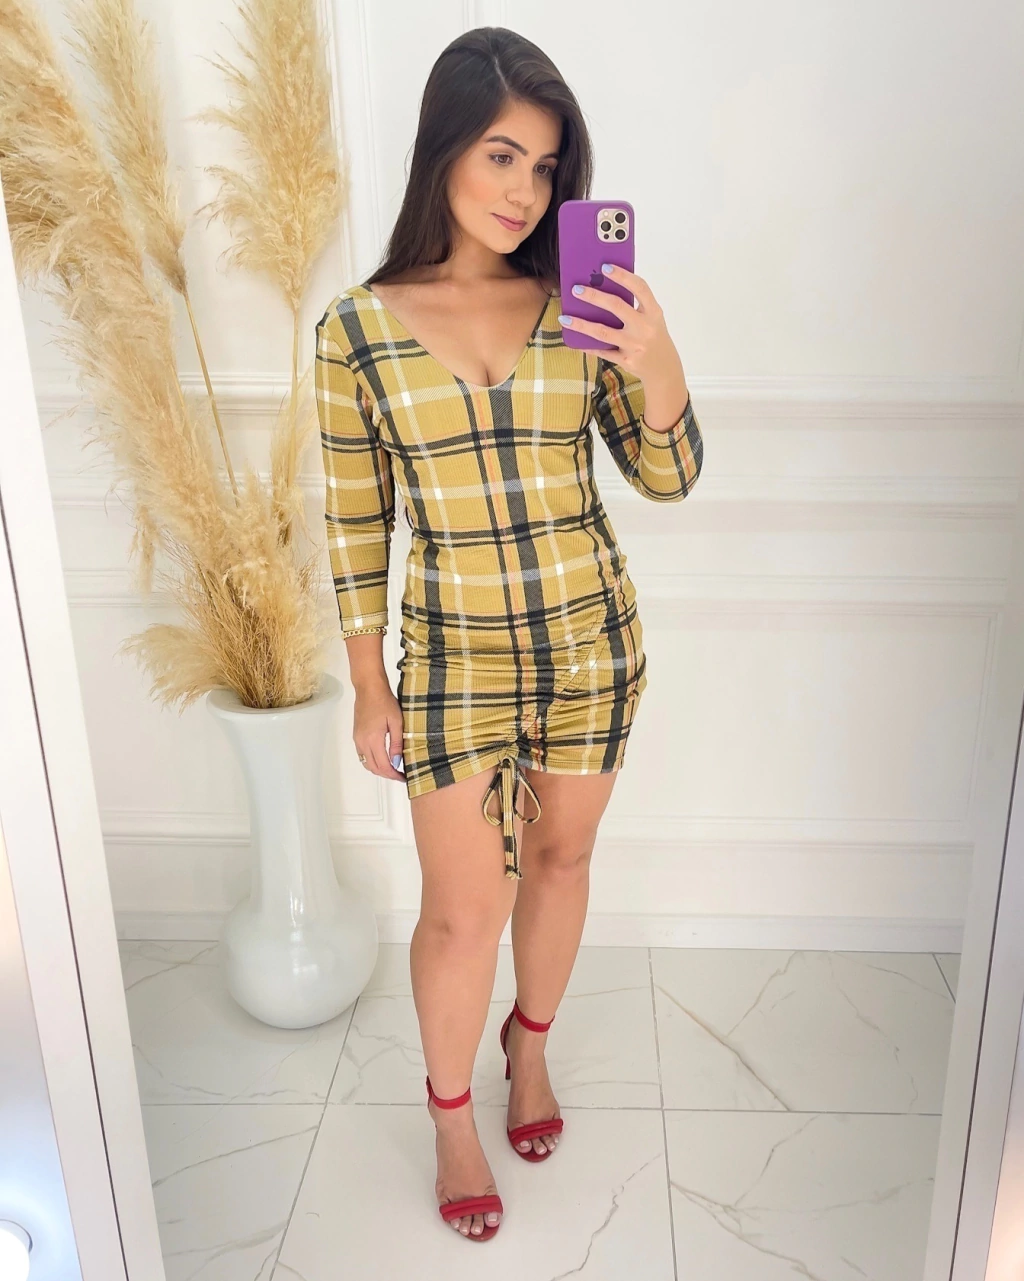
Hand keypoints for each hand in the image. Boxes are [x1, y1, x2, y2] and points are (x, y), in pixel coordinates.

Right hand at [353, 684, 405, 780]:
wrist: (369, 689)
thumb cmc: (384, 701)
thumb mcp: (396, 722)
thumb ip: (397, 744)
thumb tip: (396, 762)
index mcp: (373, 739)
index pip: (384, 766)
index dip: (394, 775)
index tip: (404, 778)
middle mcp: (362, 742)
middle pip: (374, 768)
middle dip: (387, 775)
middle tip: (400, 776)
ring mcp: (357, 740)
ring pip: (367, 763)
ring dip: (379, 769)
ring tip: (393, 769)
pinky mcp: (356, 736)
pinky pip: (363, 755)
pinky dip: (373, 762)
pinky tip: (383, 758)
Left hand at [559, 263, 681, 384]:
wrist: (664, 368)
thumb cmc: (653, 336)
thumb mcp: (652, 317)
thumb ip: (635, 304)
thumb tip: (603, 286)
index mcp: (653, 312)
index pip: (639, 288)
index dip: (622, 276)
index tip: (605, 267)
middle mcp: (644, 328)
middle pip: (616, 307)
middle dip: (594, 296)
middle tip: (576, 289)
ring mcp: (635, 345)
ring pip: (603, 332)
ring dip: (581, 324)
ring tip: (564, 318)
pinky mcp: (626, 361)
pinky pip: (602, 352)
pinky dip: (587, 346)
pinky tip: (574, 341)